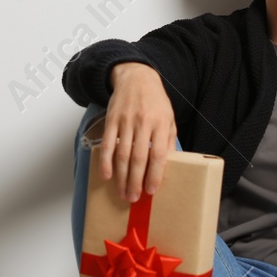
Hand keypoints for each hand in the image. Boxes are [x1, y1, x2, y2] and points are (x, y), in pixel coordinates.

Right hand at [98, 62, 176, 201]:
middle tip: (133, 198)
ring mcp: (126, 121)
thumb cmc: (155, 101)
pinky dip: (106, 161)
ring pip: (122, 154)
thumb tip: (166, 166)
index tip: (151, 191)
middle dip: (135, 181)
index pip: (158, 154)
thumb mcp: (169, 118)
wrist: (136, 77)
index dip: (155, 175)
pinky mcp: (112, 120)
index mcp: (161, 124)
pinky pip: (108, 143)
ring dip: (121, 176)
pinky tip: (106, 175)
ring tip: (122, 192)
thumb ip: (168, 141)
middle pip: (138, 158)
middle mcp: (143, 123)